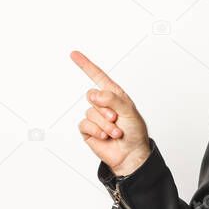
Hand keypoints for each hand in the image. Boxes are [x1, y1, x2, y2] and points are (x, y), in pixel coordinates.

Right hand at [70, 50, 150, 175]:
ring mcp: (95, 117)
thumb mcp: (129, 112)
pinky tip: (105, 137)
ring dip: (105, 124)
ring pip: (90, 112)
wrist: (130, 154)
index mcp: (115, 96)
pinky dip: (97, 131)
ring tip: (116, 132)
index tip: (74, 54)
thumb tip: (94, 95)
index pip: (98, 77)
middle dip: (105, 109)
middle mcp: (103, 104)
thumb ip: (113, 99)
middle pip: (92, 96)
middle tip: (116, 119)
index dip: (86, 65)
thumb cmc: (135, 132)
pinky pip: (85, 124)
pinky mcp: (88, 130)